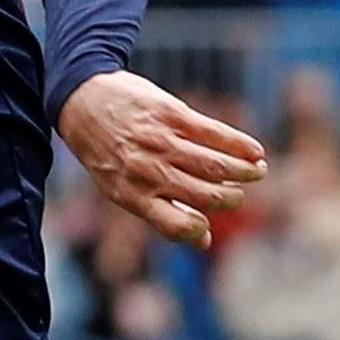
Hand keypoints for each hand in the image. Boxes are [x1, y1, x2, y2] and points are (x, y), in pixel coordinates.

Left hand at [59, 70, 270, 246]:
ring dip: (244, 171)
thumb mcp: (121, 187)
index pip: (177, 226)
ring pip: (214, 166)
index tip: (212, 223)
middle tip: (240, 194)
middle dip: (231, 198)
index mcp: (132, 196)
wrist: (83, 99)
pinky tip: (255, 151)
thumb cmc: (106, 150)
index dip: (201, 229)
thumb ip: (162, 213)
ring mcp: (161, 142)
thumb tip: (205, 241)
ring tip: (257, 171)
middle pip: (204, 195)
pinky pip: (215, 133)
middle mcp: (147, 172)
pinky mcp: (172, 115)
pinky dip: (240, 145)